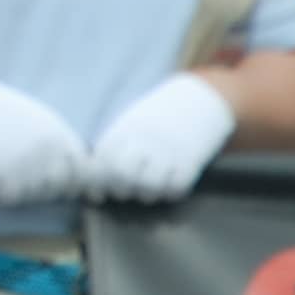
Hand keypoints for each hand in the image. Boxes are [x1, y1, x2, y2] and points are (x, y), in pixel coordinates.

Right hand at [0, 76, 93, 206]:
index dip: (88, 184)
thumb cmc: (1, 109)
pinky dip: (8, 194)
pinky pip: (14, 198)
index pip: (85, 170)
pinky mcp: (4, 178)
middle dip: (58, 189)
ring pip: (40, 195)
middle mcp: (47, 153)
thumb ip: (62, 139)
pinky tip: (0, 180)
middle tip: (41, 182)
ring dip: (32, 191)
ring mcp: (27, 167)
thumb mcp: (39, 117)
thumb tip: (85, 164)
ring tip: (17, 175)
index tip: (93, 195)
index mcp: (58, 135)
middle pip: (64, 186)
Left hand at [88, 72, 237, 201]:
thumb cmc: (159, 117)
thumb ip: (114, 147)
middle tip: (125, 191)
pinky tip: (169, 186)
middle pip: (122, 175)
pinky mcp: (191, 160)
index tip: (99, 190)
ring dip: (145, 195)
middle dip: (120, 190)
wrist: (200, 100)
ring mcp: (168, 149)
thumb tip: (94, 180)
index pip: (103, 159)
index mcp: (125, 128)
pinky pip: (176, 188)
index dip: (98, 179)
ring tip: (147, 190)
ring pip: (148, 186)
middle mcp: (144, 138)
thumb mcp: (130, 122)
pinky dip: (170, 193)